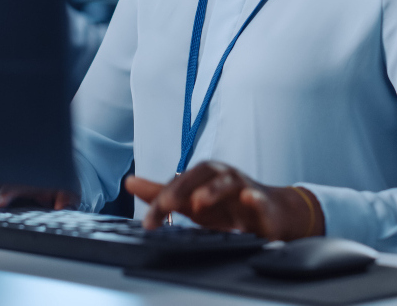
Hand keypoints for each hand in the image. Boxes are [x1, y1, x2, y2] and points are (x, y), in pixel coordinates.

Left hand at [123, 161, 323, 240]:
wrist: (266, 214)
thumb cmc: (226, 207)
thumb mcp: (189, 202)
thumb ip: (161, 193)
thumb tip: (130, 182)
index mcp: (202, 177)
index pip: (178, 183)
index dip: (161, 199)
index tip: (149, 221)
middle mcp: (220, 177)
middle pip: (200, 176)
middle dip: (181, 190)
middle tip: (165, 205)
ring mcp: (241, 187)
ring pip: (227, 182)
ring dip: (213, 190)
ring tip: (199, 201)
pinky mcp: (261, 201)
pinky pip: (258, 197)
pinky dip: (253, 197)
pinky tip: (248, 198)